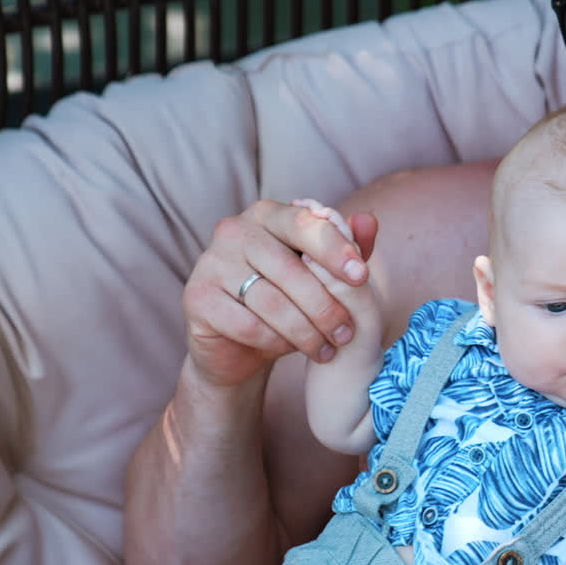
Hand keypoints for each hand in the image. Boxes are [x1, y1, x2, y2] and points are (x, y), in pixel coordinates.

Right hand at [180, 198, 377, 387]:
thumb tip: (369, 221)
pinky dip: (276, 341)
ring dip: (306, 331)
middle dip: (325, 305)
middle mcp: (234, 230)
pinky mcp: (196, 298)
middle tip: (347, 332)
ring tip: (328, 349)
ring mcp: (210, 263)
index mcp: (266, 214)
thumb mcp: (322, 274)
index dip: (336, 250)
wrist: (238, 346)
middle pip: (291, 269)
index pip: (305, 224)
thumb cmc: (287, 300)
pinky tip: (292, 350)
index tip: (362, 277)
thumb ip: (347, 247)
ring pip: (271, 301)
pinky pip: (247, 324)